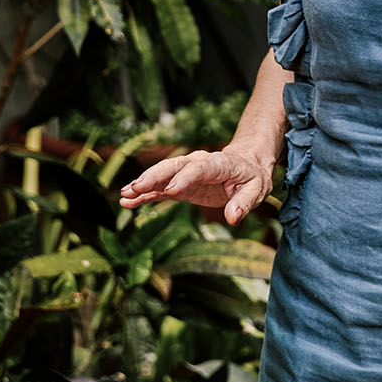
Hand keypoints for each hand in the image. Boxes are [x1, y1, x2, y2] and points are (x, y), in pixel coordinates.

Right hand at [119, 146, 271, 225]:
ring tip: (124, 196)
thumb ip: (244, 203)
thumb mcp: (257, 189)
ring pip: (163, 175)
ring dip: (144, 184)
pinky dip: (145, 195)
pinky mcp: (180, 184)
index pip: (200, 168)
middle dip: (154, 176)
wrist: (245, 164)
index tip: (171, 190)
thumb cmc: (252, 177)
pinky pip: (160, 189)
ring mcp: (187, 173)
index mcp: (220, 164)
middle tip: (135, 188)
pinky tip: (127, 202)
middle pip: (174, 166)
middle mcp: (199, 164)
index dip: (185, 178)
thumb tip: (233, 218)